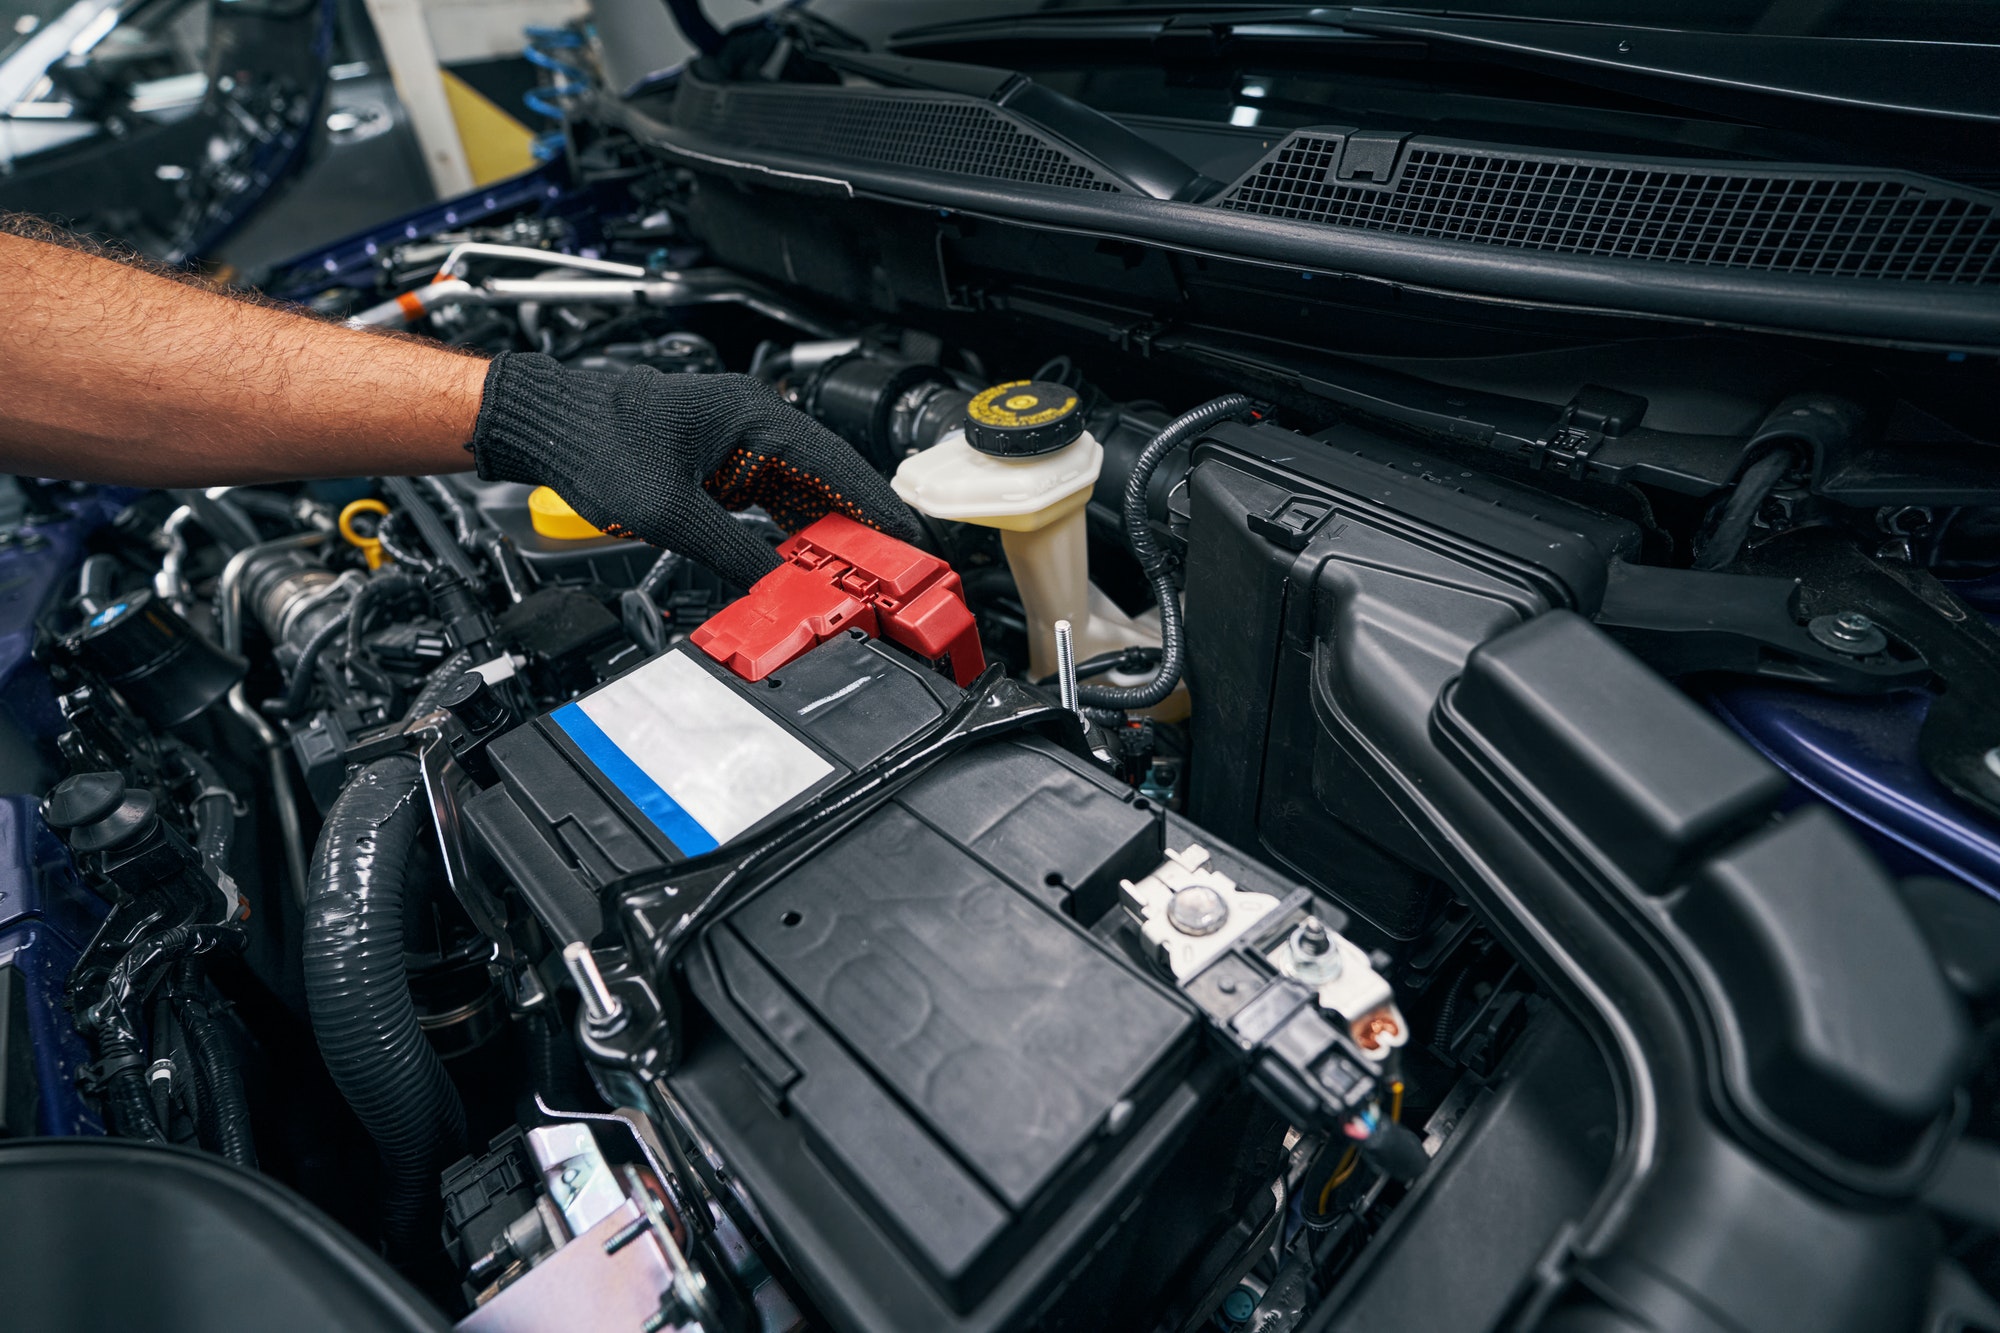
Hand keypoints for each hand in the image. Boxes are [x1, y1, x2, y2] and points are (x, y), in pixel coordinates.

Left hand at [468, 353, 921, 587]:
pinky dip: (794, 532)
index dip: (878, 509)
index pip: (837, 466)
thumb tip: (776, 586)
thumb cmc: (596, 442)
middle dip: (862, 527)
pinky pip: (775, 501)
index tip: (909, 542)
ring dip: (829, 532)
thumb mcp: (668, 511)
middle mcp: (756, 423)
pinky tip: (807, 560)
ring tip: (860, 573)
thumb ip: (730, 552)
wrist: (551, 425)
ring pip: (805, 493)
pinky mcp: (724, 465)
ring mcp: (741, 443)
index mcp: (755, 416)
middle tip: (894, 569)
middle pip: (830, 481)